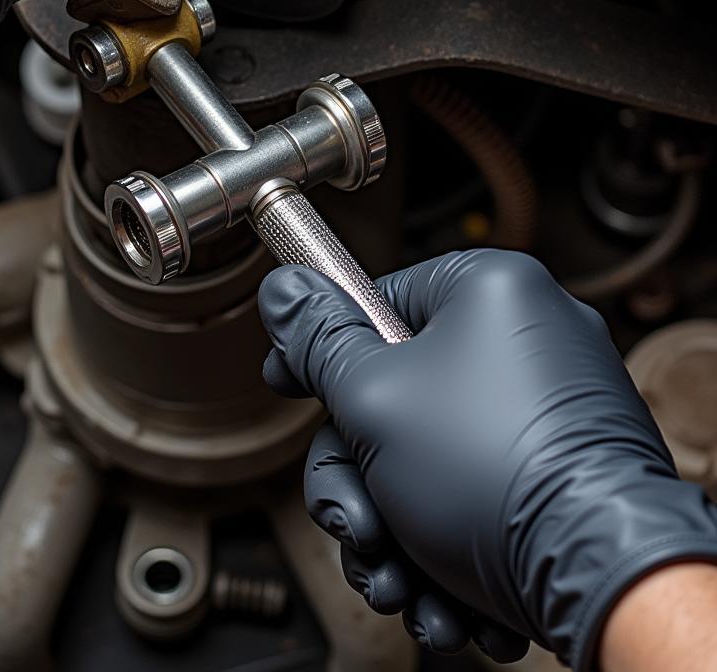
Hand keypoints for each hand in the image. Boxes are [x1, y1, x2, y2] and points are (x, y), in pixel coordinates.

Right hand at [260, 250, 716, 669]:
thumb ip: (318, 342)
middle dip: (362, 484)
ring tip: (403, 584)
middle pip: (398, 398)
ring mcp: (556, 405)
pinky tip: (446, 595)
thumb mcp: (371, 399)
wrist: (601, 576)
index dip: (322, 351)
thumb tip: (284, 289)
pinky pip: (484, 487)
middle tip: (358, 528)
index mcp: (490, 291)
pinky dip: (453, 542)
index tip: (290, 382)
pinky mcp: (570, 467)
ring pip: (433, 457)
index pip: (376, 301)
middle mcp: (531, 338)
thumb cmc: (492, 474)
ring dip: (399, 531)